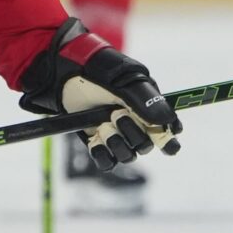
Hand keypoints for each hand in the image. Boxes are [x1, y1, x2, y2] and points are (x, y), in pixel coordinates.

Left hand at [19, 18, 181, 170]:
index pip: (167, 129)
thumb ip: (148, 101)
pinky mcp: (96, 141)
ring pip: (128, 156)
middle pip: (146, 145)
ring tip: (103, 126)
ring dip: (117, 144)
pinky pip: (106, 162)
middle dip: (133, 133)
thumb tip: (168, 123)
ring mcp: (115, 133)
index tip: (162, 138)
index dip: (167, 137)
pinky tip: (96, 141)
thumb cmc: (98, 70)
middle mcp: (134, 122)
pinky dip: (102, 155)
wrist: (64, 71)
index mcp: (147, 106)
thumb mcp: (126, 81)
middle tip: (116, 115)